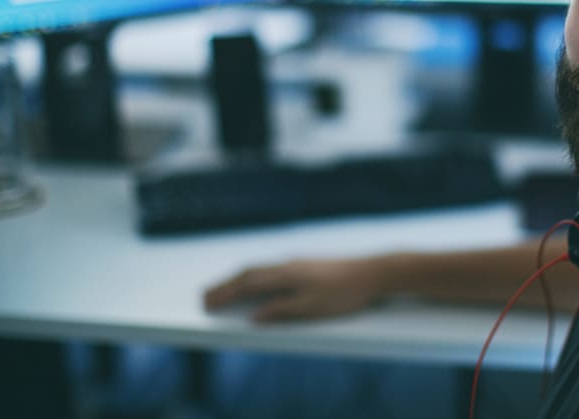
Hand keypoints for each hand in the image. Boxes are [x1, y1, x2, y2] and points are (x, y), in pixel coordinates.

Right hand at [204, 257, 385, 321]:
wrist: (373, 272)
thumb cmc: (344, 293)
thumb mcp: (311, 308)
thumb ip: (281, 310)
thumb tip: (253, 316)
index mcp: (286, 275)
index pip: (247, 284)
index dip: (225, 294)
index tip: (206, 302)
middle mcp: (288, 264)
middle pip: (249, 273)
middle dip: (225, 285)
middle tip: (205, 296)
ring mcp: (297, 262)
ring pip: (260, 268)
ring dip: (239, 279)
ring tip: (224, 288)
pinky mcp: (306, 264)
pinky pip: (271, 268)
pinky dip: (254, 275)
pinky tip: (257, 281)